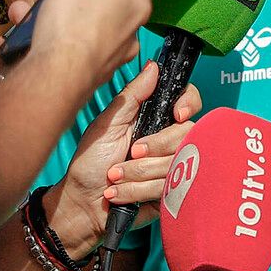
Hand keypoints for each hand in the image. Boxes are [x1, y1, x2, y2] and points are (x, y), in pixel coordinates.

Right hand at [18, 0, 151, 84]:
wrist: (54, 75)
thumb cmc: (76, 23)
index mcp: (137, 4)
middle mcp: (129, 30)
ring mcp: (110, 52)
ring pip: (89, 20)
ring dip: (65, 9)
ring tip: (41, 5)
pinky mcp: (89, 66)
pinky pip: (73, 40)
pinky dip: (56, 31)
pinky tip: (36, 28)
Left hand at [47, 67, 202, 255]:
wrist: (82, 203)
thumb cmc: (90, 163)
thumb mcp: (107, 124)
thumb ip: (132, 96)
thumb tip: (153, 66)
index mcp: (155, 119)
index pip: (188, 102)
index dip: (188, 105)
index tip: (177, 114)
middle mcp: (168, 141)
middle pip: (188, 133)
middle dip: (156, 145)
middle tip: (131, 152)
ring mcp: (172, 168)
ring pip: (176, 163)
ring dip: (139, 172)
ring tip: (116, 176)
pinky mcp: (172, 193)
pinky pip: (170, 187)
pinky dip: (139, 190)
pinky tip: (122, 193)